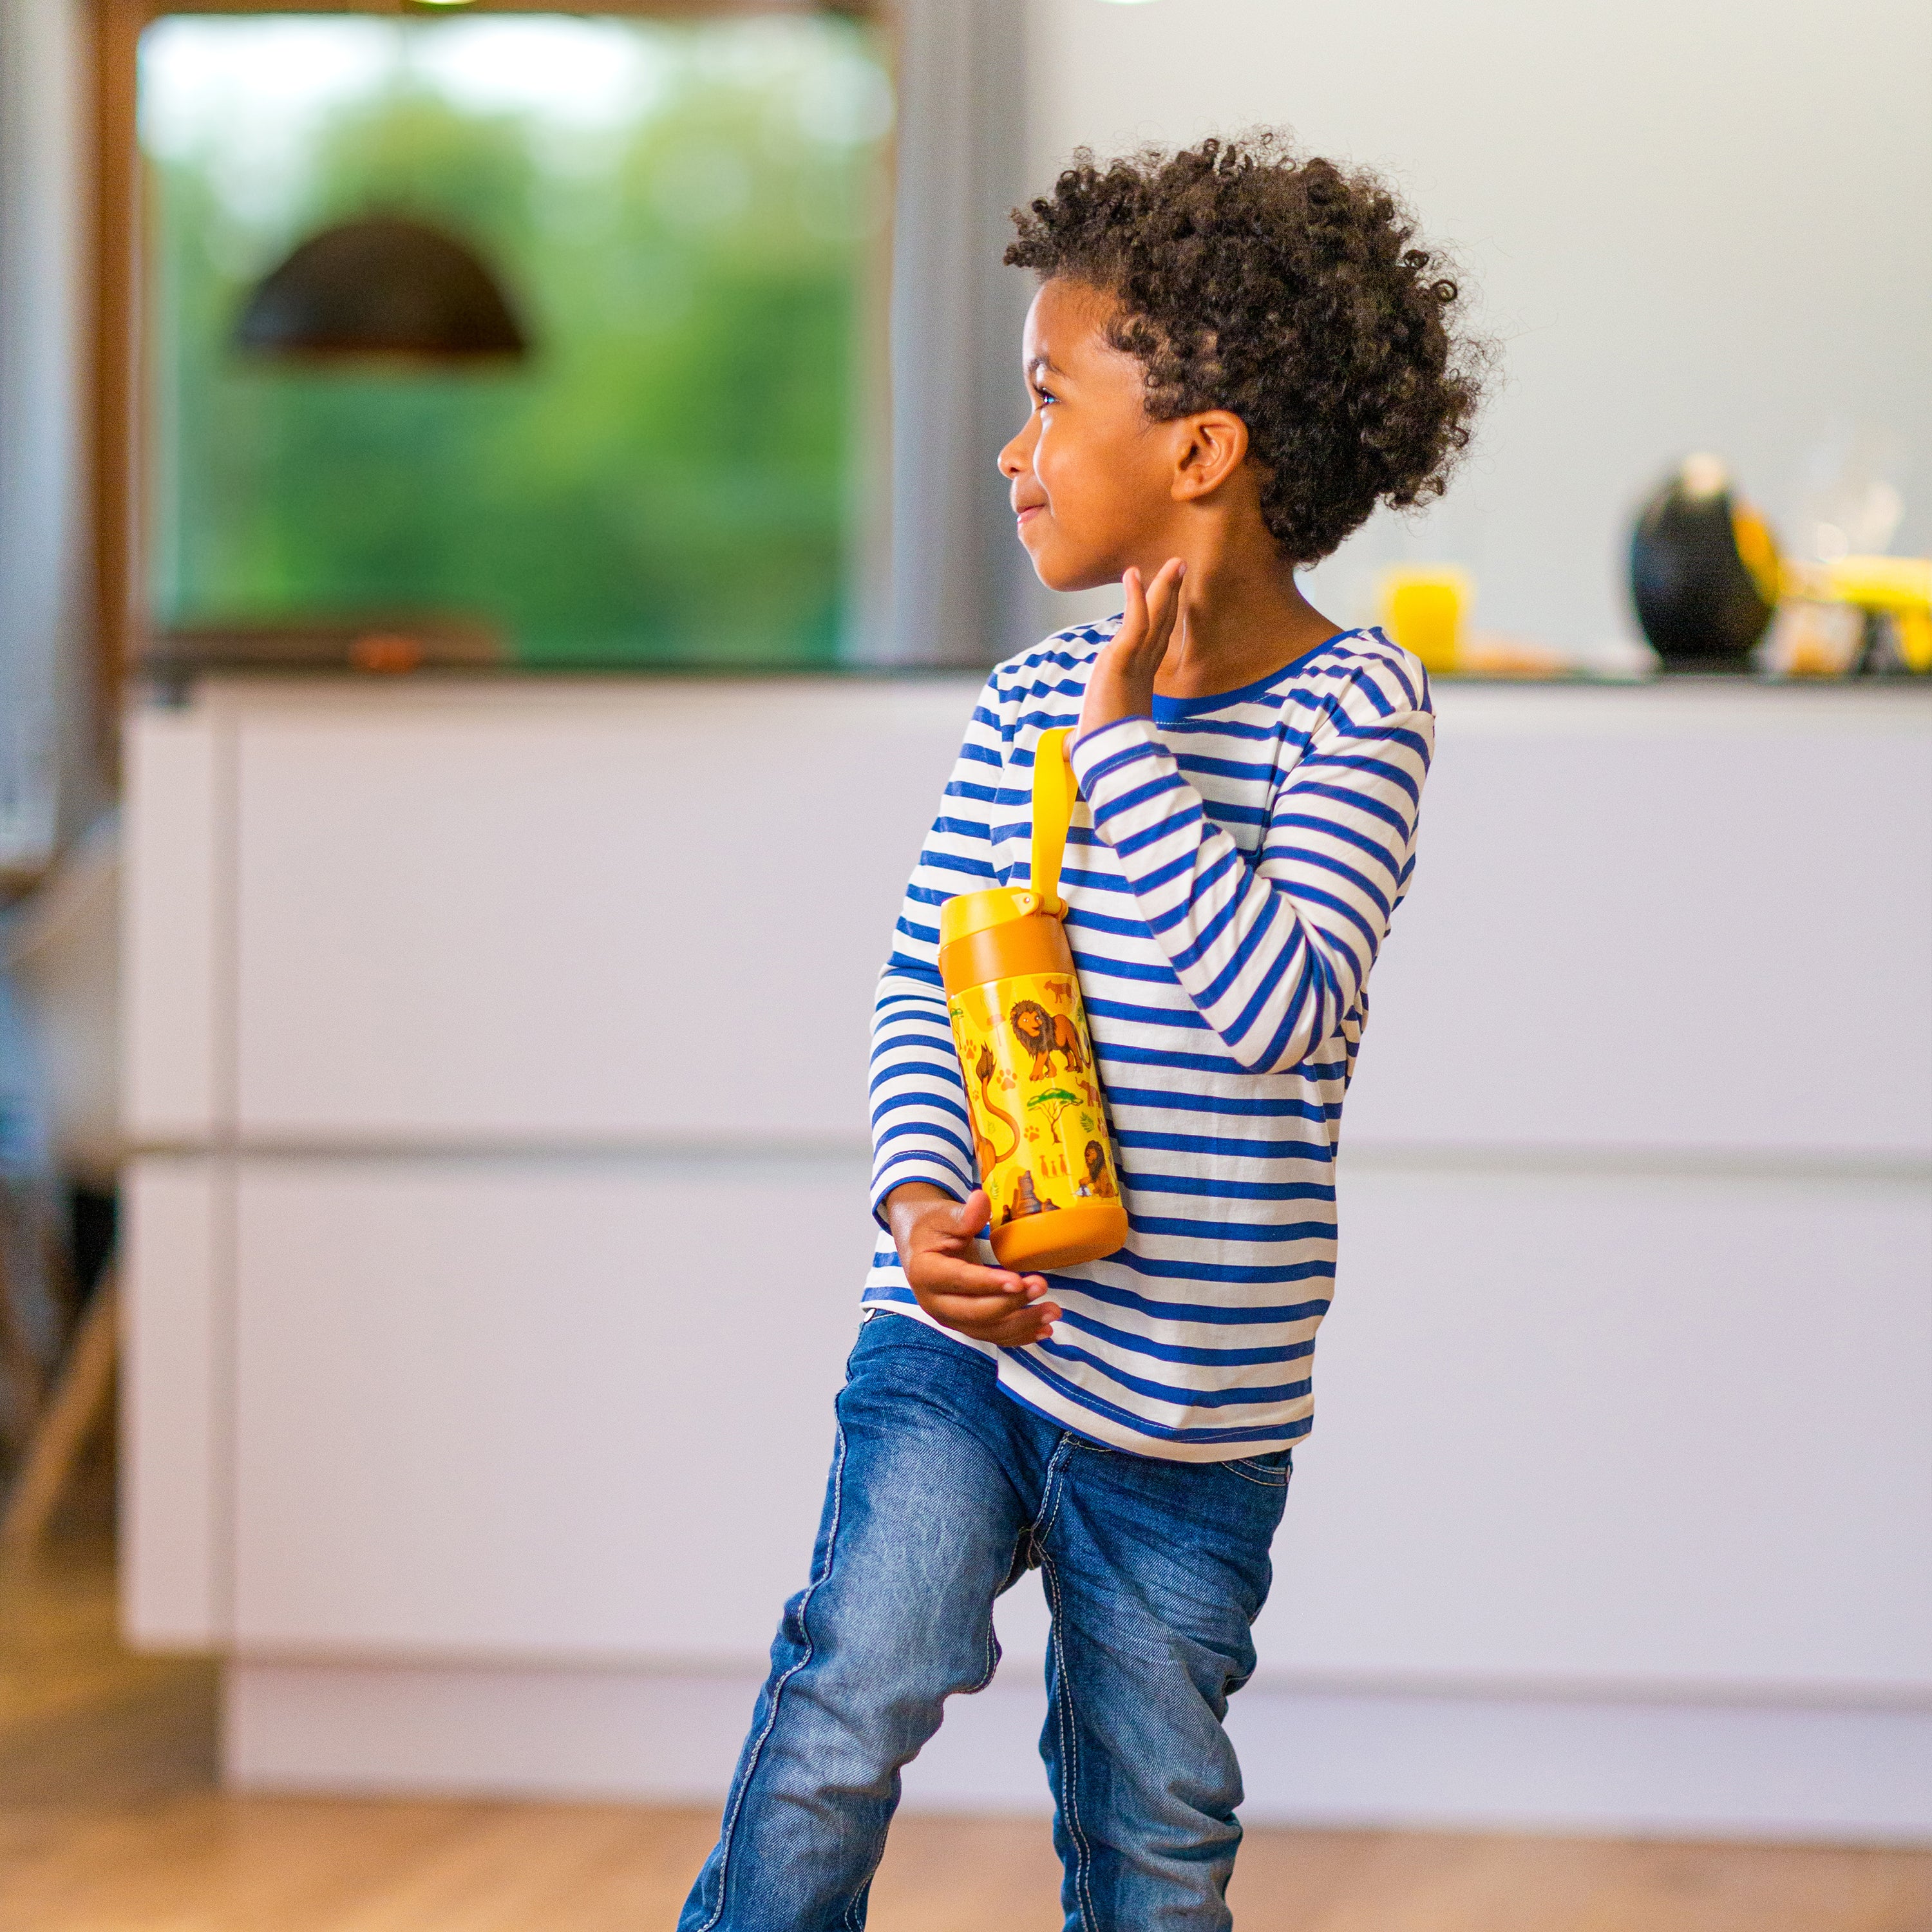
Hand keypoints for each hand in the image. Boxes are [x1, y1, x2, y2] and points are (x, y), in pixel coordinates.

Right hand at [884, 1183, 1059, 1344]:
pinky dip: (1019, 1335)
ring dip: (1022, 1324)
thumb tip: (981, 1199)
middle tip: (1042, 1286)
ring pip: (988, 1330)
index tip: (1018, 1280)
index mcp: (925, 1273)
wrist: (918, 1243)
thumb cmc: (931, 1226)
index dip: (989, 1283)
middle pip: (976, 1312)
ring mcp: (950, 1318)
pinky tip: (1044, 1329)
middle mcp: (934, 1303)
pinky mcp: (965, 1324)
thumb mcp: (943, 1215)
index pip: (960, 1281)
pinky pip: (993, 1336)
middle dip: (1012, 1303)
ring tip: (1053, 1311)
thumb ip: (963, 1214)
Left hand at [1078, 557, 1185, 740]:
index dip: (1162, 616)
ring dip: (1164, 588)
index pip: (1154, 640)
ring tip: (1175, 563)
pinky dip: (1135, 599)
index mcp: (1138, 679)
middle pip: (1162, 623)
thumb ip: (1081, 735)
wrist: (1108, 759)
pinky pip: (1135, 624)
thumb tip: (1066, 749)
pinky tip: (1133, 575)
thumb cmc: (1102, 751)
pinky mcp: (1122, 662)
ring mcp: (1134, 663)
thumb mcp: (1091, 733)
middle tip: (1179, 567)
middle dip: (1171, 594)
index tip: (1167, 596)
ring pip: (1155, 618)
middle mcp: (1142, 668)